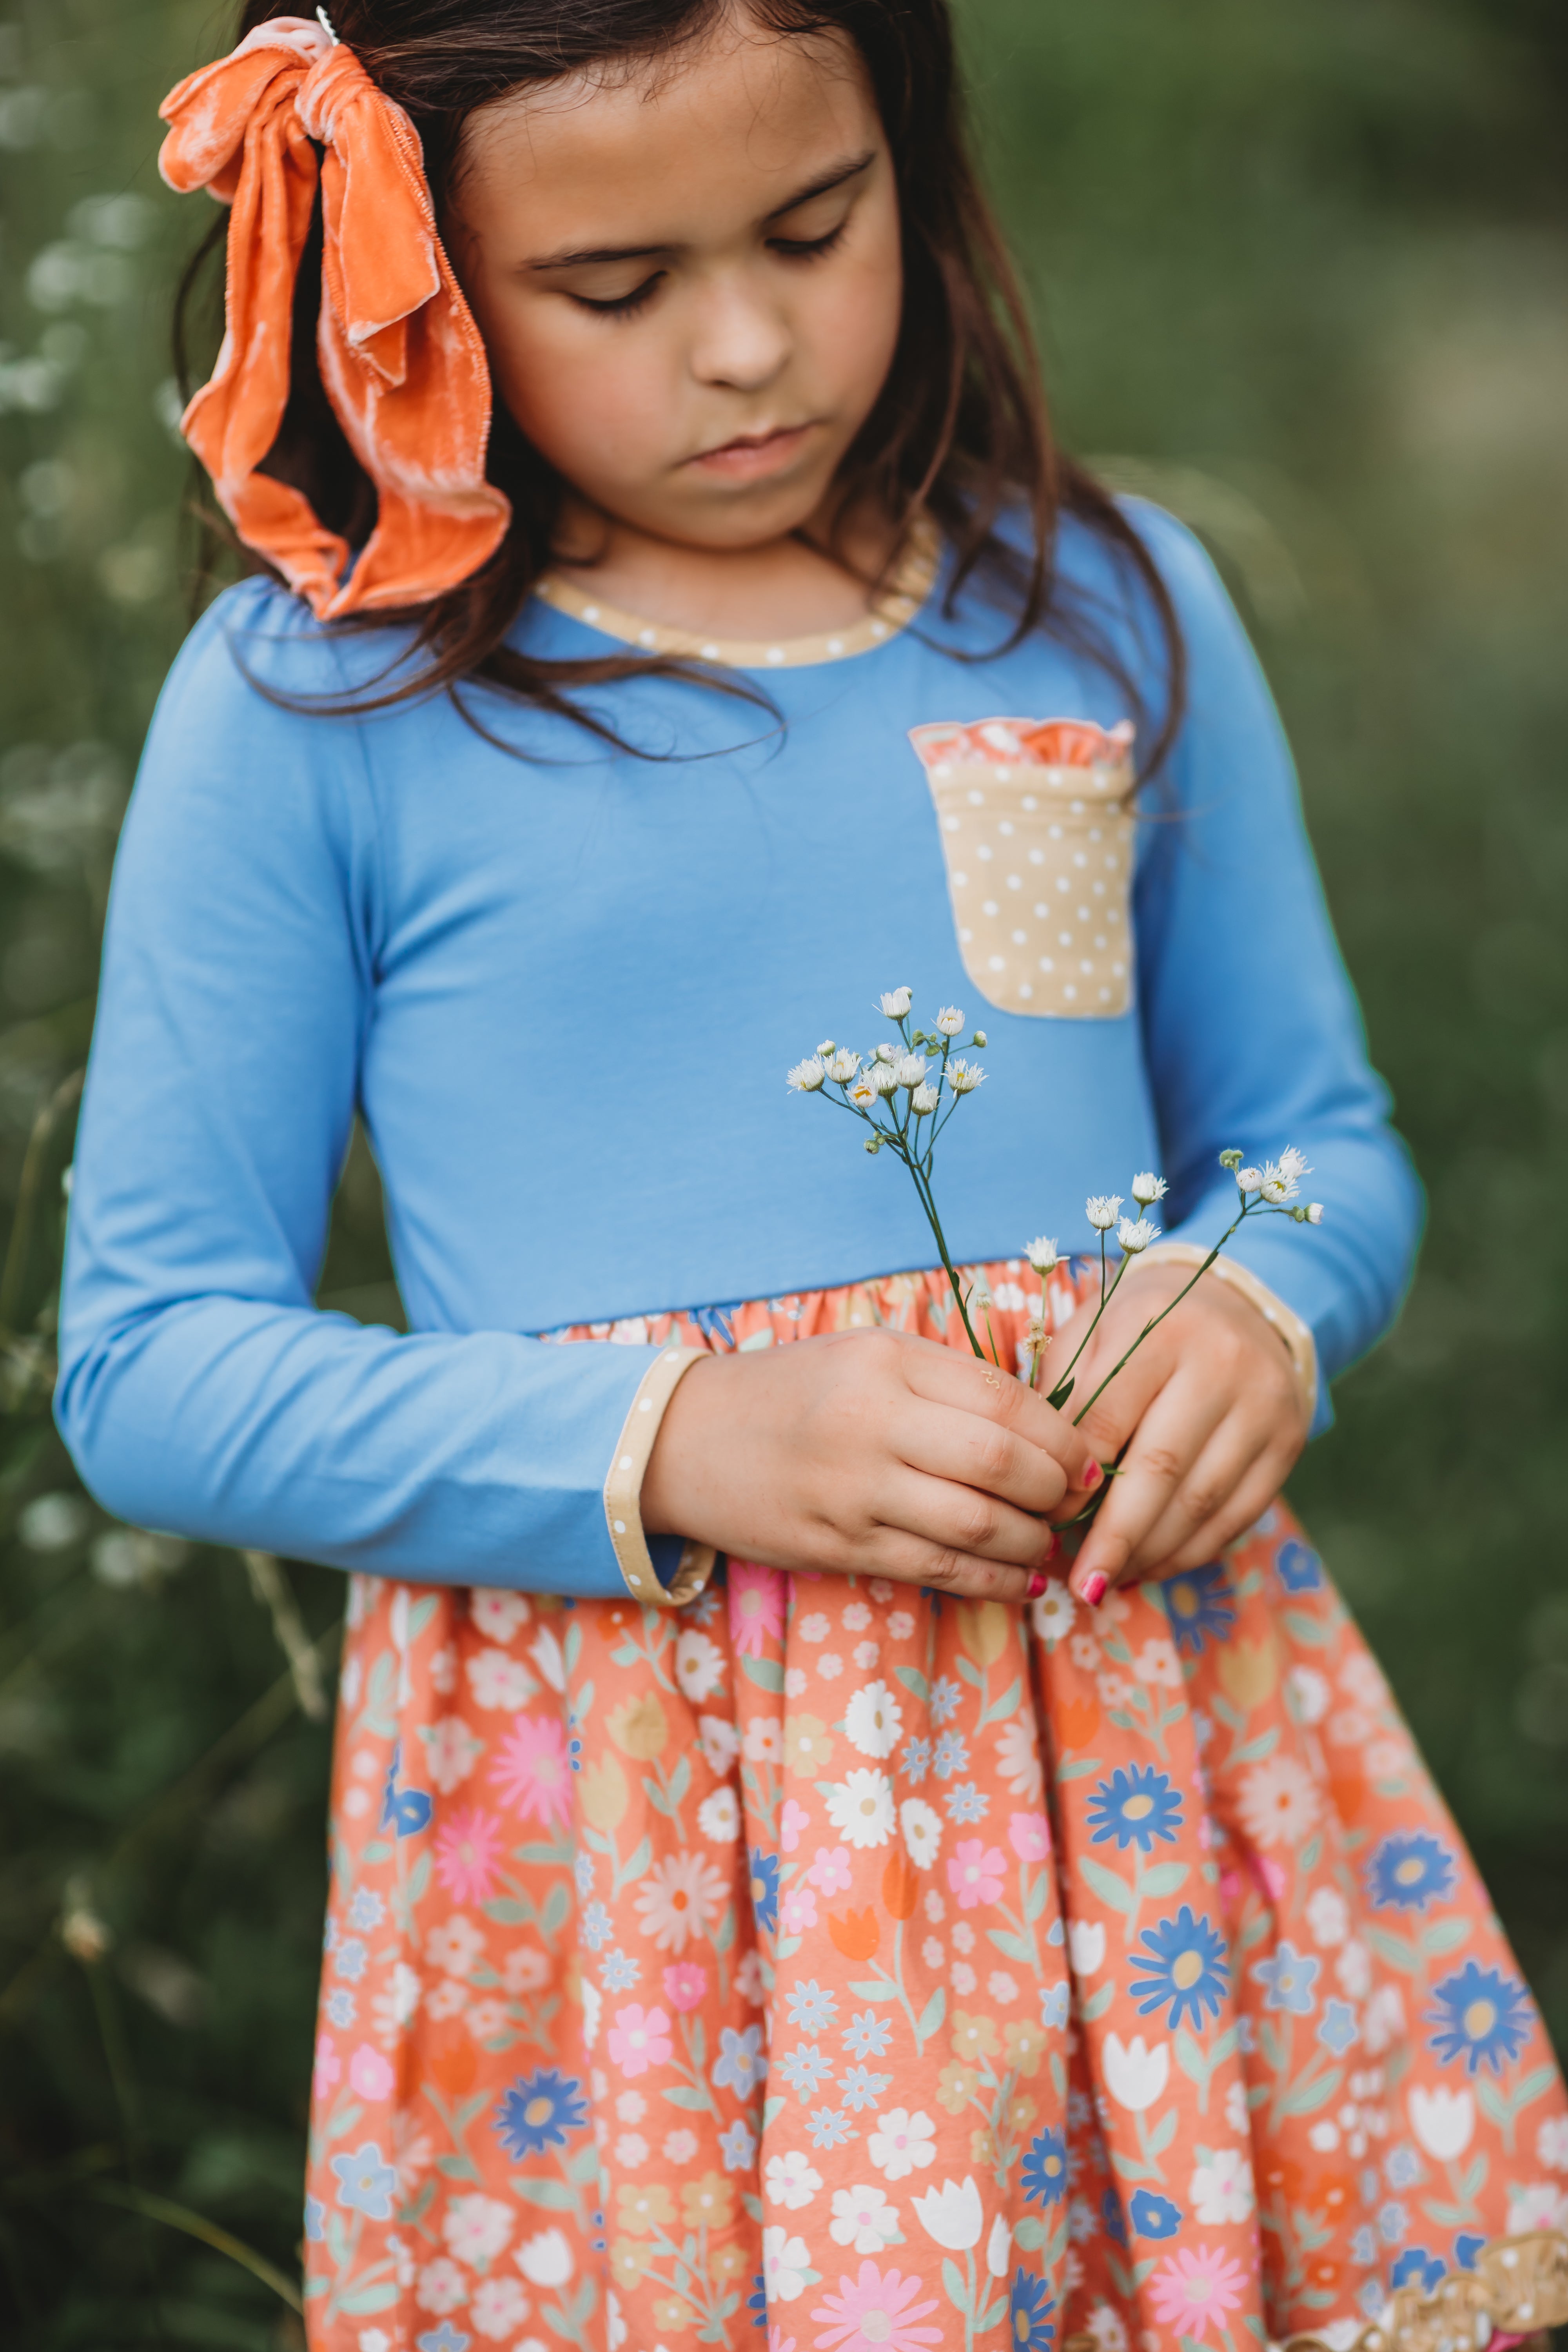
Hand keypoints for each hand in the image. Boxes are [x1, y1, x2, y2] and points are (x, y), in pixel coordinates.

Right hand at [640, 1327, 1099, 1602]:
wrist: (688, 1439)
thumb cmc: (794, 1391)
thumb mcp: (869, 1356)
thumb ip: (949, 1381)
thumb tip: (1046, 1429)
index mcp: (885, 1362)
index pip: (1003, 1400)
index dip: (1062, 1437)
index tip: (1086, 1458)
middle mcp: (871, 1423)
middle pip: (998, 1464)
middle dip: (1055, 1491)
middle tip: (1074, 1501)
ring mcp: (853, 1490)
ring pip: (976, 1525)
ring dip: (1031, 1542)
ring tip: (1047, 1541)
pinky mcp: (840, 1546)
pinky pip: (939, 1571)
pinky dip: (995, 1582)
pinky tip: (1022, 1581)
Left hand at [1046, 1262, 1309, 1602]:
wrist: (1238, 1304)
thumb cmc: (1143, 1327)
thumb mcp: (1093, 1334)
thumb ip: (1064, 1393)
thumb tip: (1039, 1477)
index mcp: (1158, 1328)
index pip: (1107, 1418)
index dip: (1073, 1479)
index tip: (1045, 1520)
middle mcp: (1220, 1363)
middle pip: (1160, 1468)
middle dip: (1114, 1536)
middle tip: (1079, 1583)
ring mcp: (1263, 1405)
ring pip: (1201, 1501)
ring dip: (1149, 1553)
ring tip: (1107, 1579)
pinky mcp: (1289, 1442)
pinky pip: (1237, 1515)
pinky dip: (1190, 1552)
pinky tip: (1151, 1567)